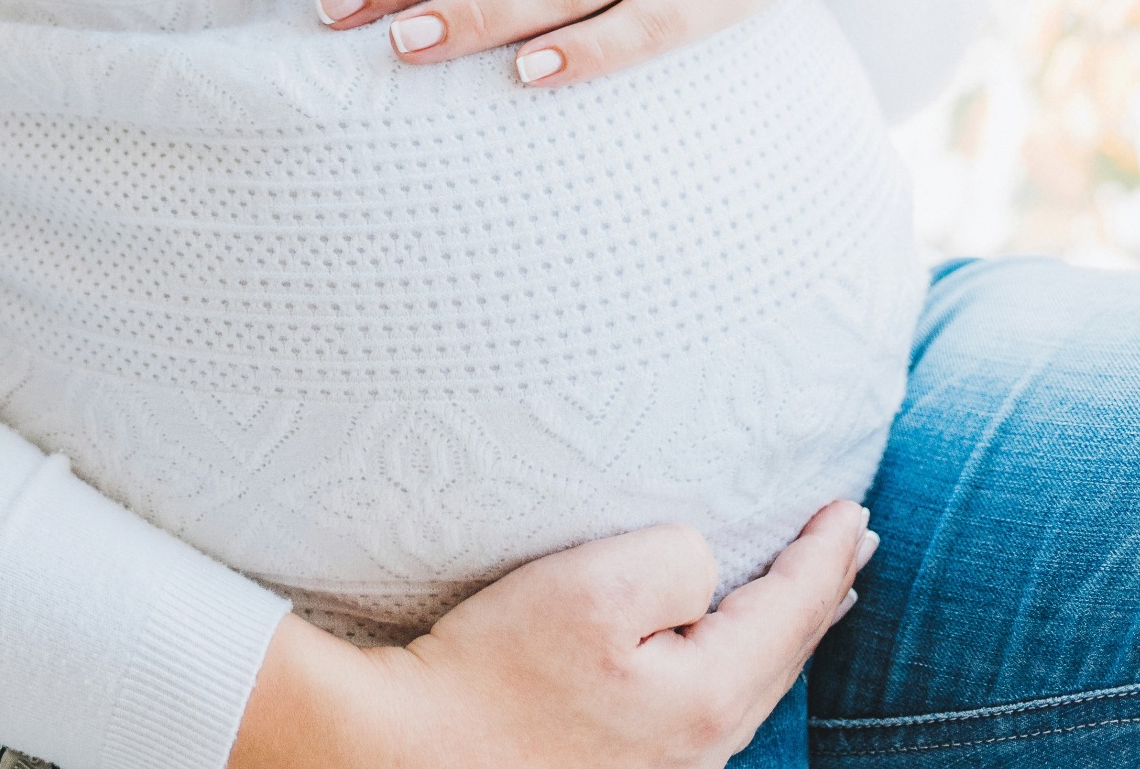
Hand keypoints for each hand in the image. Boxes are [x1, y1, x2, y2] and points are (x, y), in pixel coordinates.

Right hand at [229, 500, 878, 768]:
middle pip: (782, 657)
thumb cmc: (489, 670)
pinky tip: (720, 653)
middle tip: (852, 542)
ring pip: (746, 686)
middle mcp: (700, 749)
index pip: (793, 613)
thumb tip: (703, 571)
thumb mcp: (590, 588)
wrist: (402, 753)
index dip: (826, 555)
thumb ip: (674, 562)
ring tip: (807, 593)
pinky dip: (733, 661)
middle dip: (819, 594)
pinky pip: (704, 705)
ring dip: (780, 629)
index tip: (852, 510)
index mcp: (707, 699)